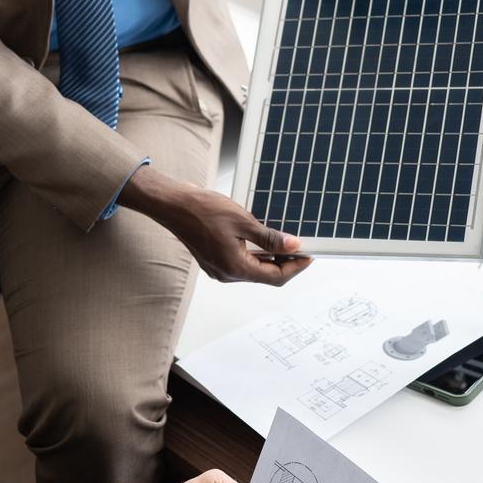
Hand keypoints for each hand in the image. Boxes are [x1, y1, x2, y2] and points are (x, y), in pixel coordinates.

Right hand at [118, 166, 312, 285]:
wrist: (173, 204)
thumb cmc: (201, 211)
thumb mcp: (243, 221)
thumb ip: (269, 238)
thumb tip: (292, 246)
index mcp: (235, 268)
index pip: (275, 277)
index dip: (296, 267)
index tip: (309, 255)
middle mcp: (227, 273)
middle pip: (265, 275)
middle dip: (285, 262)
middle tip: (301, 246)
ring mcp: (219, 267)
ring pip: (253, 268)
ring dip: (270, 257)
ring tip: (283, 239)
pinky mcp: (214, 259)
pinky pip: (241, 261)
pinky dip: (255, 253)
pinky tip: (262, 237)